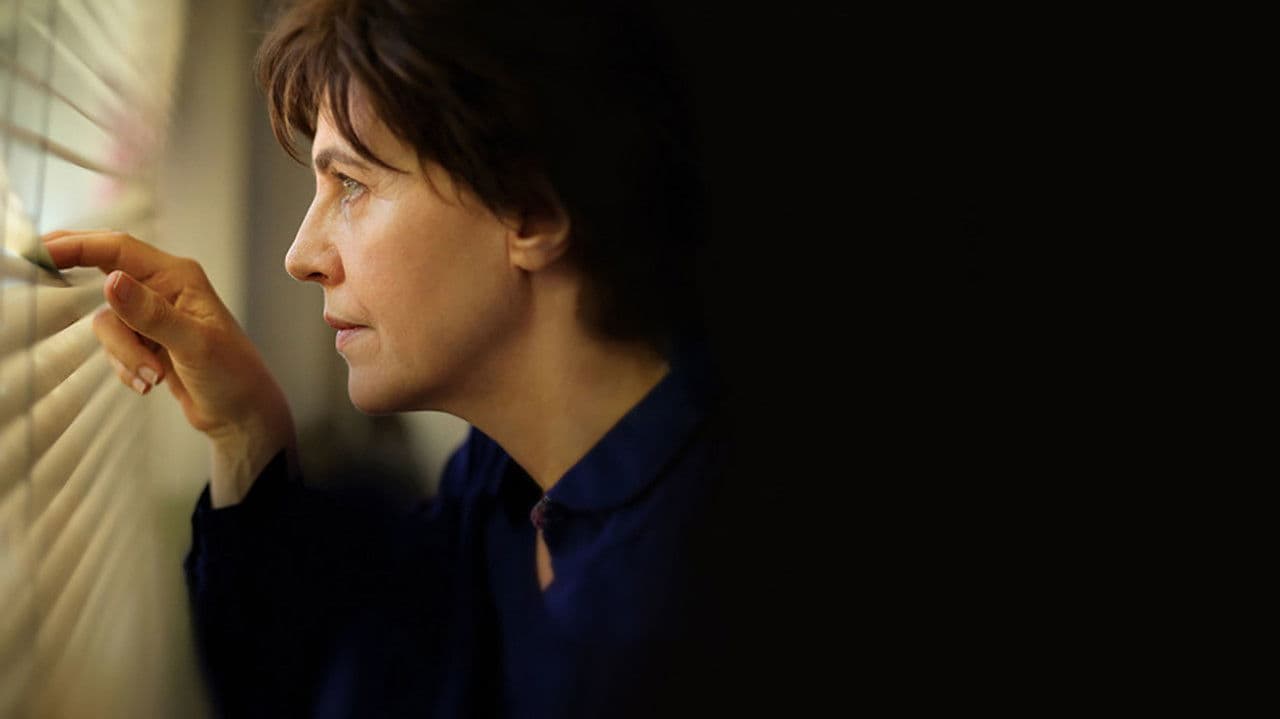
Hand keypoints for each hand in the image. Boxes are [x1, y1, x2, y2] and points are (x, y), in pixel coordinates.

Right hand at [44, 230, 294, 505]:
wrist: (240, 414)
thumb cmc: (232, 375)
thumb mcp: (193, 344)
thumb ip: (151, 314)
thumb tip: (111, 283)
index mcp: (178, 277)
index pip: (118, 249)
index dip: (76, 245)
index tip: (39, 250)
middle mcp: (163, 289)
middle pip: (103, 270)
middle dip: (76, 275)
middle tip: (40, 269)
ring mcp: (152, 316)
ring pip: (107, 324)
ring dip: (125, 354)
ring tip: (155, 376)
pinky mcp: (146, 341)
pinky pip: (114, 348)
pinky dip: (127, 367)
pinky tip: (153, 382)